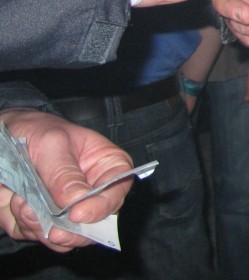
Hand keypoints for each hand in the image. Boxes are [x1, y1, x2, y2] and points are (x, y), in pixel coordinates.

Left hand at [0, 109, 132, 250]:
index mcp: (105, 167)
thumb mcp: (51, 142)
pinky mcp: (39, 220)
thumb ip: (63, 173)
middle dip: (69, 230)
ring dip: (38, 225)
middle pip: (94, 225)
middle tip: (52, 230)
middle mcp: (89, 193)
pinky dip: (22, 223)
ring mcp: (64, 210)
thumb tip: (77, 202)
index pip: (117, 190)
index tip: (78, 214)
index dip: (102, 206)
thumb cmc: (37, 130)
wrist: (5, 135)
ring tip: (21, 201)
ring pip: (62, 237)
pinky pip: (34, 234)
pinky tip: (15, 202)